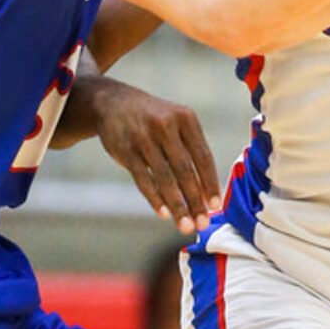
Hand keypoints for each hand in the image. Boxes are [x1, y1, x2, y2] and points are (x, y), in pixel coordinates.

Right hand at [91, 80, 221, 235]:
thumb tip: (207, 193)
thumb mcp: (177, 123)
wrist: (113, 103)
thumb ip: (191, 152)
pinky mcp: (125, 150)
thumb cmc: (155, 120)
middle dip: (195, 201)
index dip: (210, 184)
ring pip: (164, 178)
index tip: (215, 207)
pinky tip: (164, 214)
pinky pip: (143, 179)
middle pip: (185, 171)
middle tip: (202, 224)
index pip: (203, 157)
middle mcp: (166, 126)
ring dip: (177, 206)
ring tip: (184, 225)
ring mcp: (143, 138)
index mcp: (186, 119)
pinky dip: (155, 199)